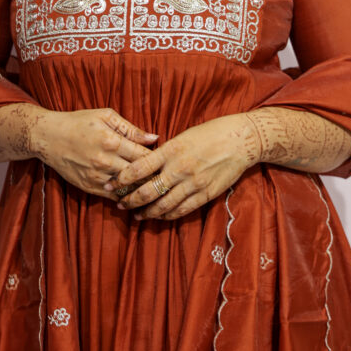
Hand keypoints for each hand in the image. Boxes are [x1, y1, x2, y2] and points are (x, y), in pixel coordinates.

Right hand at [32, 108, 157, 199]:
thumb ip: (131, 129)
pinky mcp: (89, 187)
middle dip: (154, 178)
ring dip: (142, 190)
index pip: (144, 156)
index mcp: (112, 141)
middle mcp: (105, 161)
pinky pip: (114, 196)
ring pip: (128, 189)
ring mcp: (97, 176)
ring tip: (155, 190)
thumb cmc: (79, 122)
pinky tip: (135, 195)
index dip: (158, 161)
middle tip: (167, 180)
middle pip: (139, 175)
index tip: (167, 162)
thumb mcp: (105, 116)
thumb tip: (154, 138)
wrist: (49, 137)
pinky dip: (126, 197)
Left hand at [104, 114, 258, 219]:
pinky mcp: (205, 195)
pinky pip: (182, 210)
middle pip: (147, 191)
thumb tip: (145, 163)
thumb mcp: (183, 136)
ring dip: (146, 212)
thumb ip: (165, 152)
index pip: (139, 168)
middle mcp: (179, 169)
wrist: (241, 141)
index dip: (121, 179)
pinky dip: (167, 215)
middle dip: (130, 200)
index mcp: (171, 150)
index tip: (110, 184)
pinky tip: (159, 216)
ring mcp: (193, 184)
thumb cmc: (210, 133)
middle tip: (119, 204)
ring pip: (163, 205)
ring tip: (136, 215)